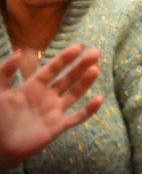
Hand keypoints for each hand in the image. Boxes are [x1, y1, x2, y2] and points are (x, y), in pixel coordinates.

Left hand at [0, 44, 103, 172]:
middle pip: (68, 78)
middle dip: (81, 65)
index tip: (80, 46)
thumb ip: (6, 71)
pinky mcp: (58, 126)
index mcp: (33, 86)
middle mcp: (47, 96)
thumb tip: (20, 51)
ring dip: (86, 82)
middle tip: (96, 53)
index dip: (66, 57)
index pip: (53, 68)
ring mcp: (54, 111)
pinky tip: (99, 99)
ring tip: (96, 69)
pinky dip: (89, 110)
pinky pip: (77, 117)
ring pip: (75, 93)